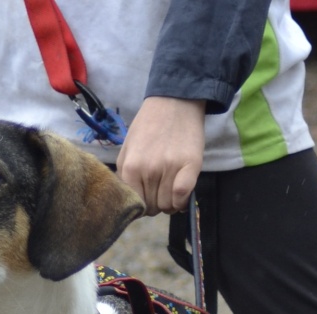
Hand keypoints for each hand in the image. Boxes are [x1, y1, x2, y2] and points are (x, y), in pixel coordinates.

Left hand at [116, 96, 205, 215]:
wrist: (174, 103)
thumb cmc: (148, 127)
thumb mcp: (127, 150)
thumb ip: (125, 176)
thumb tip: (129, 201)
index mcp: (130, 168)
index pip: (135, 204)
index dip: (141, 207)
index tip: (146, 200)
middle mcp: (148, 170)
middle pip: (152, 207)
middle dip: (155, 205)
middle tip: (159, 192)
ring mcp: (170, 168)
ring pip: (168, 205)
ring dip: (170, 203)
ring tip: (170, 190)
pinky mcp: (190, 165)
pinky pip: (183, 195)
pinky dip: (182, 201)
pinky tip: (181, 195)